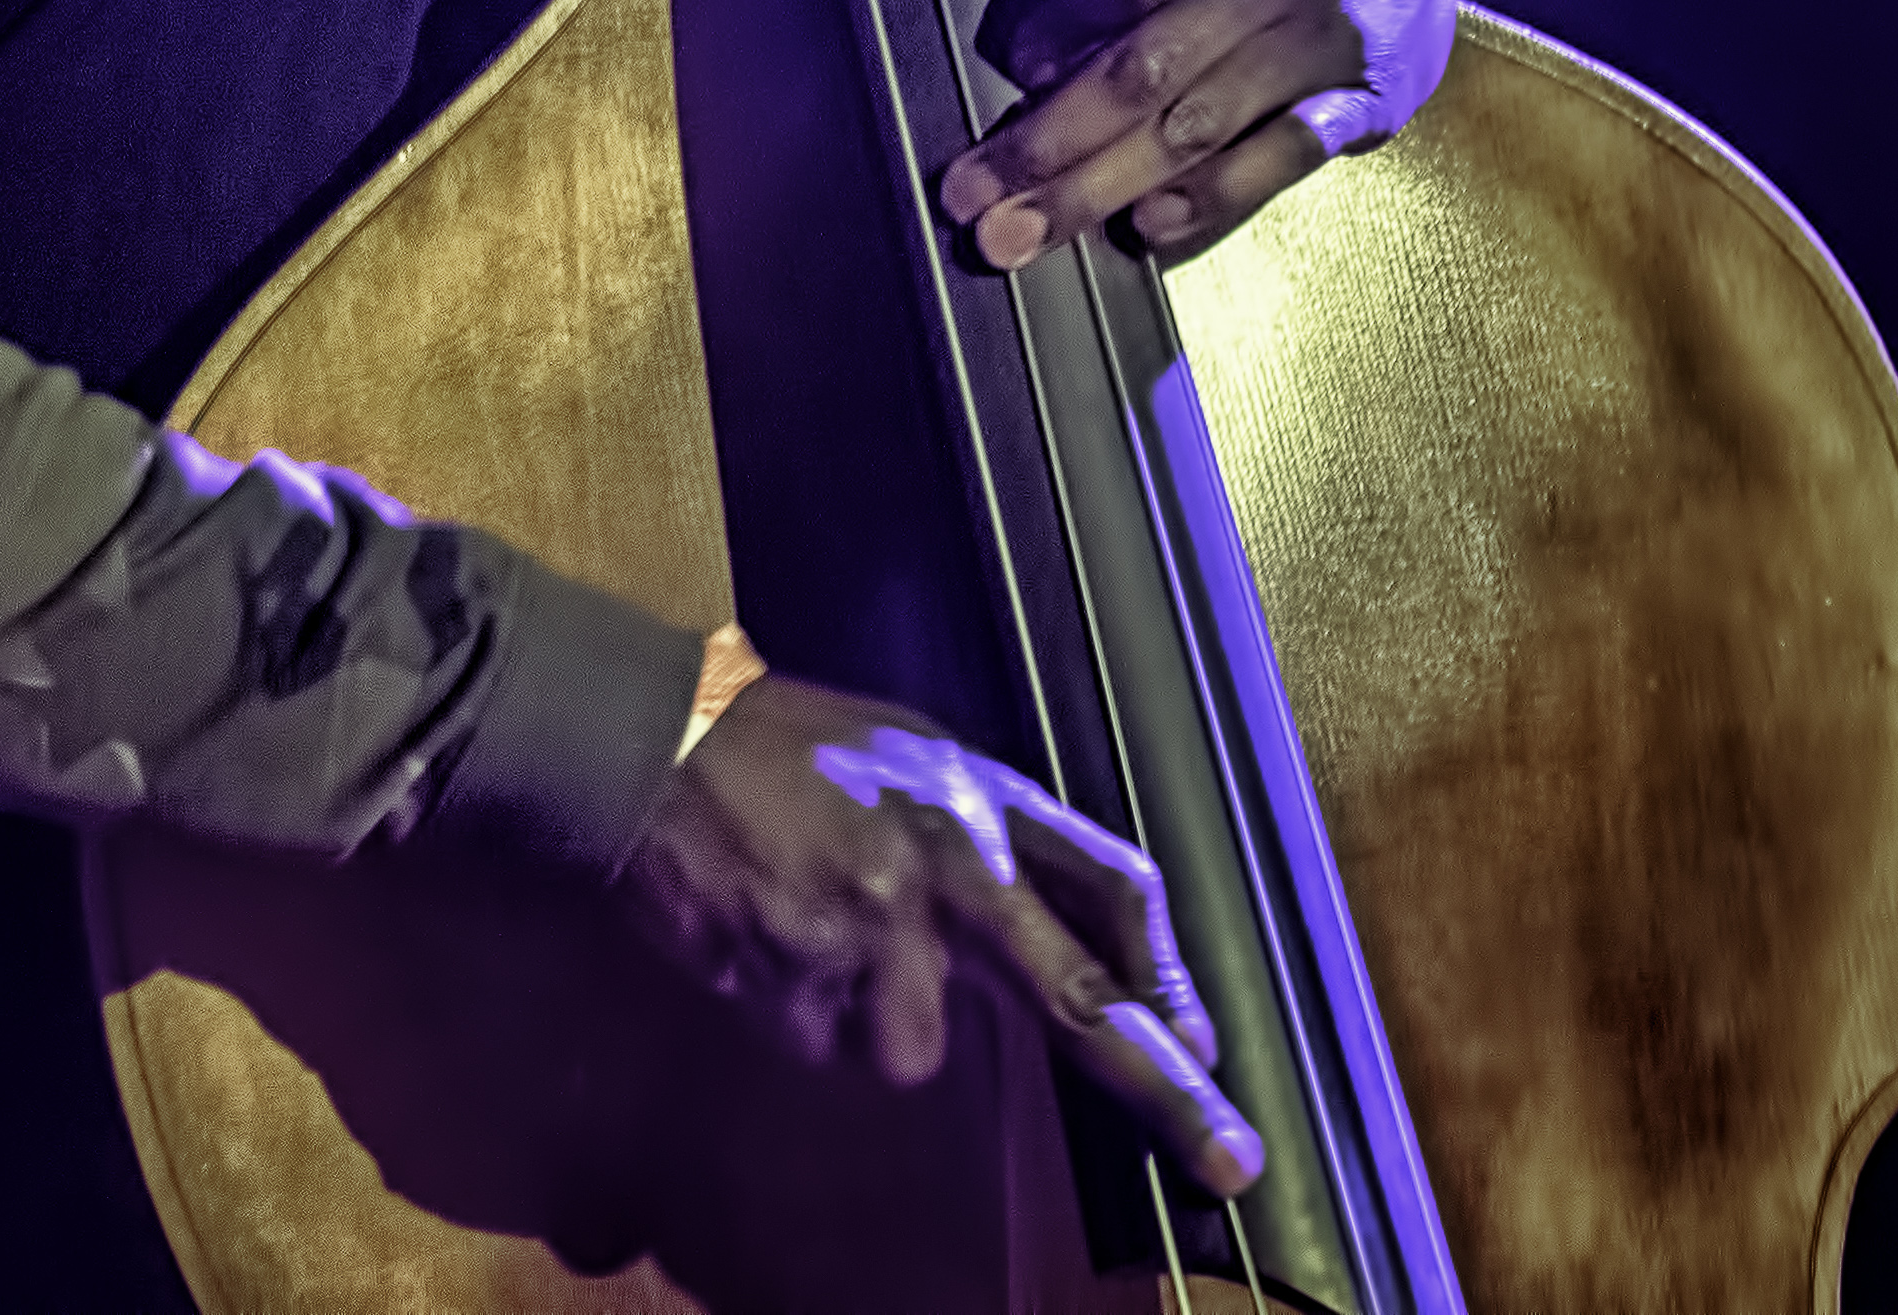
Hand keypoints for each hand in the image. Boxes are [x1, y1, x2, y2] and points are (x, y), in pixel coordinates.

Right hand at [620, 661, 1263, 1196]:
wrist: (667, 740)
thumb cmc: (795, 748)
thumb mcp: (920, 758)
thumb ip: (991, 846)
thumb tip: (1057, 941)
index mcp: (986, 800)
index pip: (1114, 886)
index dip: (1170, 973)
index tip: (1206, 1049)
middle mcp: (951, 868)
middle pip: (1077, 998)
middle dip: (1160, 1088)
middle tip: (1230, 1158)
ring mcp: (876, 932)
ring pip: (913, 1051)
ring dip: (870, 1019)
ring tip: (816, 931)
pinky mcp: (803, 981)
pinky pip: (826, 1045)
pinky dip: (803, 1012)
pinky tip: (768, 939)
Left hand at [939, 0, 1508, 266]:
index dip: (1063, 22)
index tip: (1015, 66)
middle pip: (1148, 69)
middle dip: (1050, 143)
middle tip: (969, 201)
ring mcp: (1326, 39)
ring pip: (1199, 130)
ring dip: (1101, 191)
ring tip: (1017, 238)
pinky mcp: (1370, 95)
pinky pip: (1283, 161)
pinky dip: (1212, 201)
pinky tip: (1145, 228)